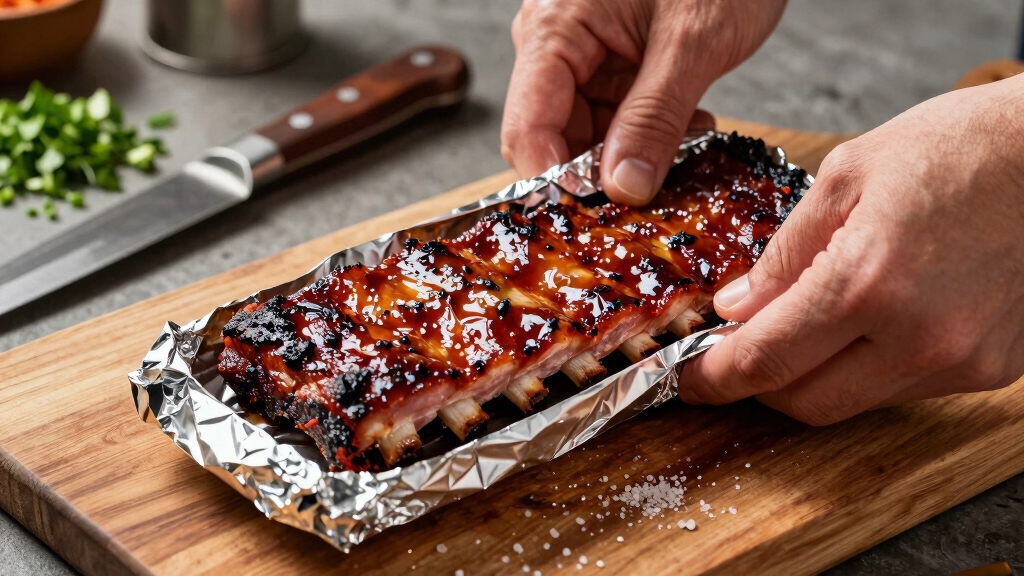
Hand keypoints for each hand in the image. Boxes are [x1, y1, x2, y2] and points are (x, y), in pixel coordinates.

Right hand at [501, 0, 785, 204]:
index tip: (603, 215)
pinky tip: (689, 127)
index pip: (527, 128)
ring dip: (635, 157)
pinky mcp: (612, 65)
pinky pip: (616, 121)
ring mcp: (584, 57)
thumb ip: (655, 118)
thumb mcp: (693, 41)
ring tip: (687, 144)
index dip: (558, 181)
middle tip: (659, 188)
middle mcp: (556, 45)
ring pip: (588, 138)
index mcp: (554, 27)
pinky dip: (651, 135)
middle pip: (554, 140)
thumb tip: (623, 188)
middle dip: (603, 174)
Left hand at [679, 74, 1023, 424]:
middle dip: (757, 386)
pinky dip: (867, 369)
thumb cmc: (960, 148)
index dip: (715, 378)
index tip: (689, 378)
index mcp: (866, 284)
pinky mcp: (992, 370)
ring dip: (813, 377)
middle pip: (805, 403)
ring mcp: (959, 362)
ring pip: (855, 402)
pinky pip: (904, 388)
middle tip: (732, 357)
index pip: (765, 360)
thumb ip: (783, 253)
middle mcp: (916, 340)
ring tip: (801, 329)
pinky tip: (863, 326)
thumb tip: (737, 307)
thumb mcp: (847, 178)